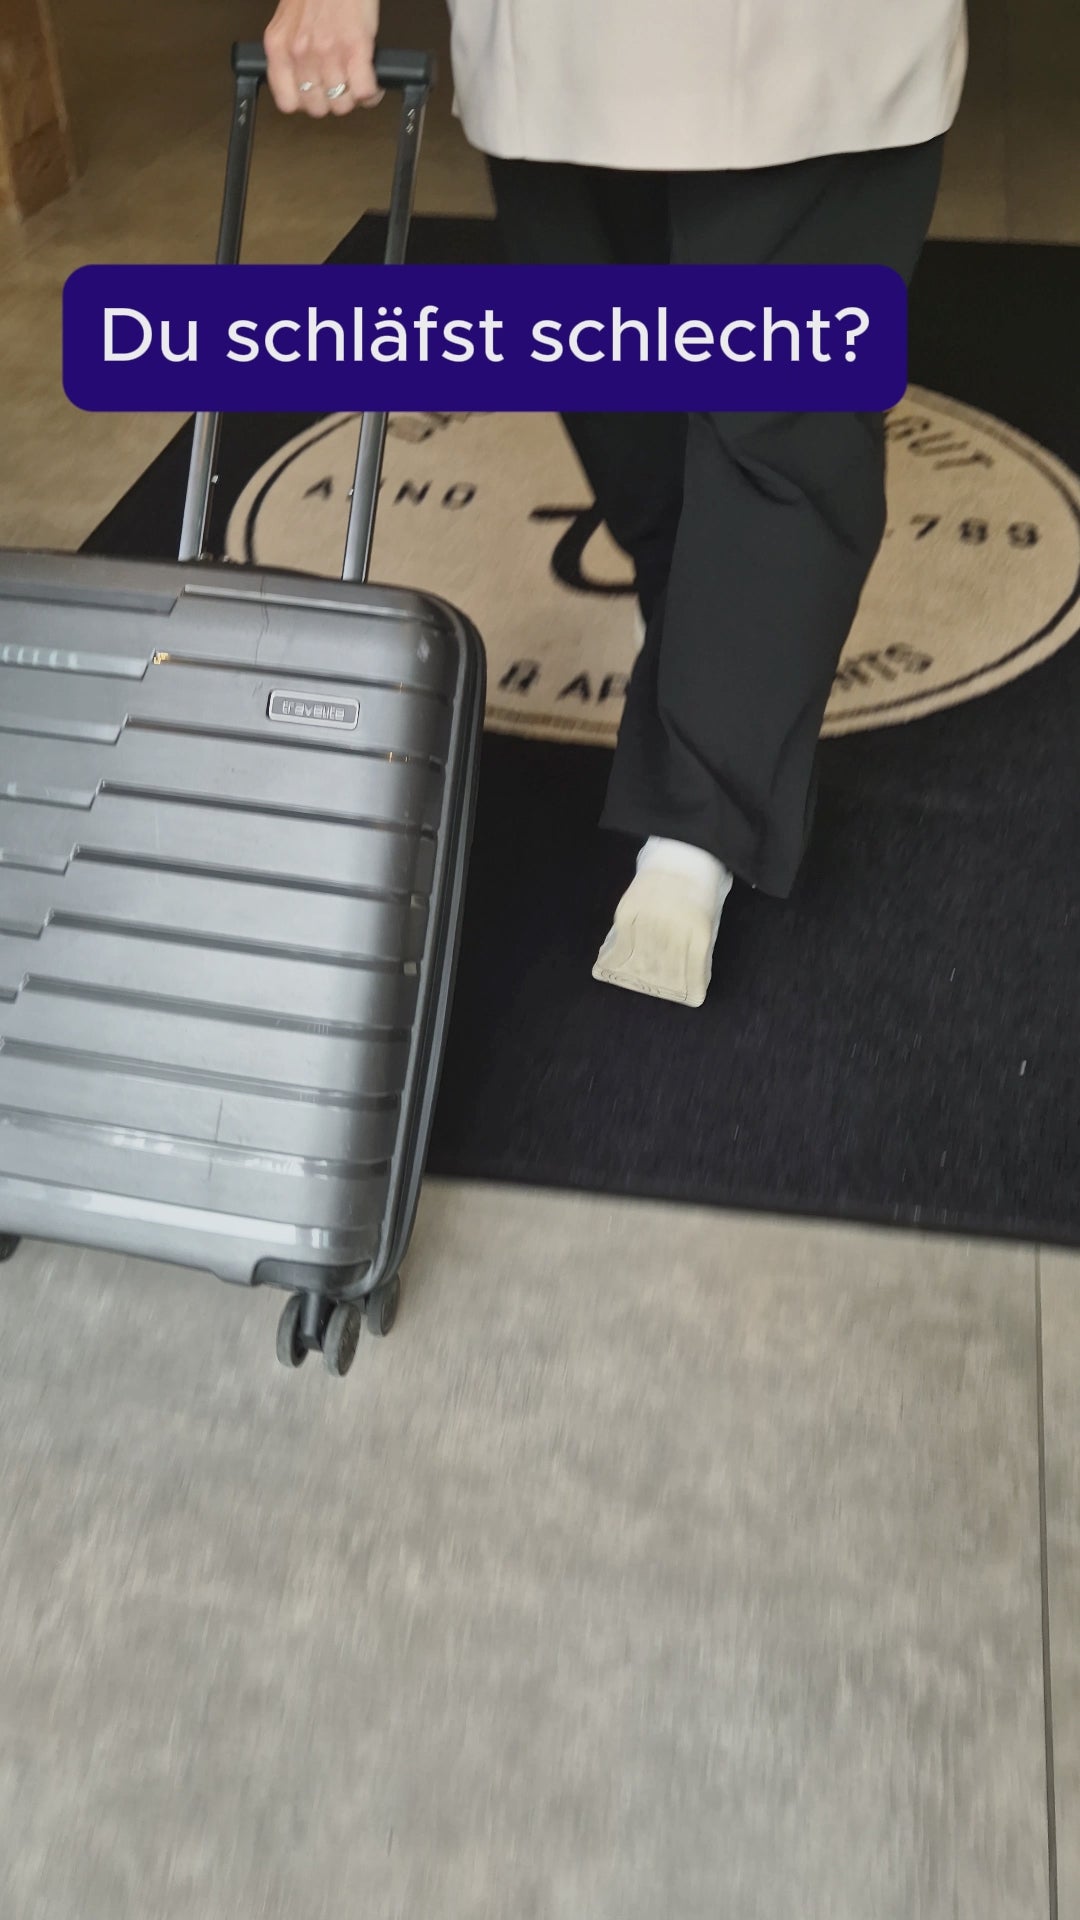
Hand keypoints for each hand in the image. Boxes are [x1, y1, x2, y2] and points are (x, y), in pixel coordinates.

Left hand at [263, 0, 381, 116]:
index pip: (288, 103)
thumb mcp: (289, 20)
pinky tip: (371, 80)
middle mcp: (301, 53)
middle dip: (332, 100)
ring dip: (354, 97)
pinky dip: (371, 92)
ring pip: (343, 104)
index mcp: (280, 46)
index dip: (305, 103)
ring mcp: (328, 53)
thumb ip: (290, 49)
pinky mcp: (356, 48)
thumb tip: (304, 77)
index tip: (315, 94)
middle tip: (340, 85)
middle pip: (319, 108)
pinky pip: (364, 92)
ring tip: (357, 81)